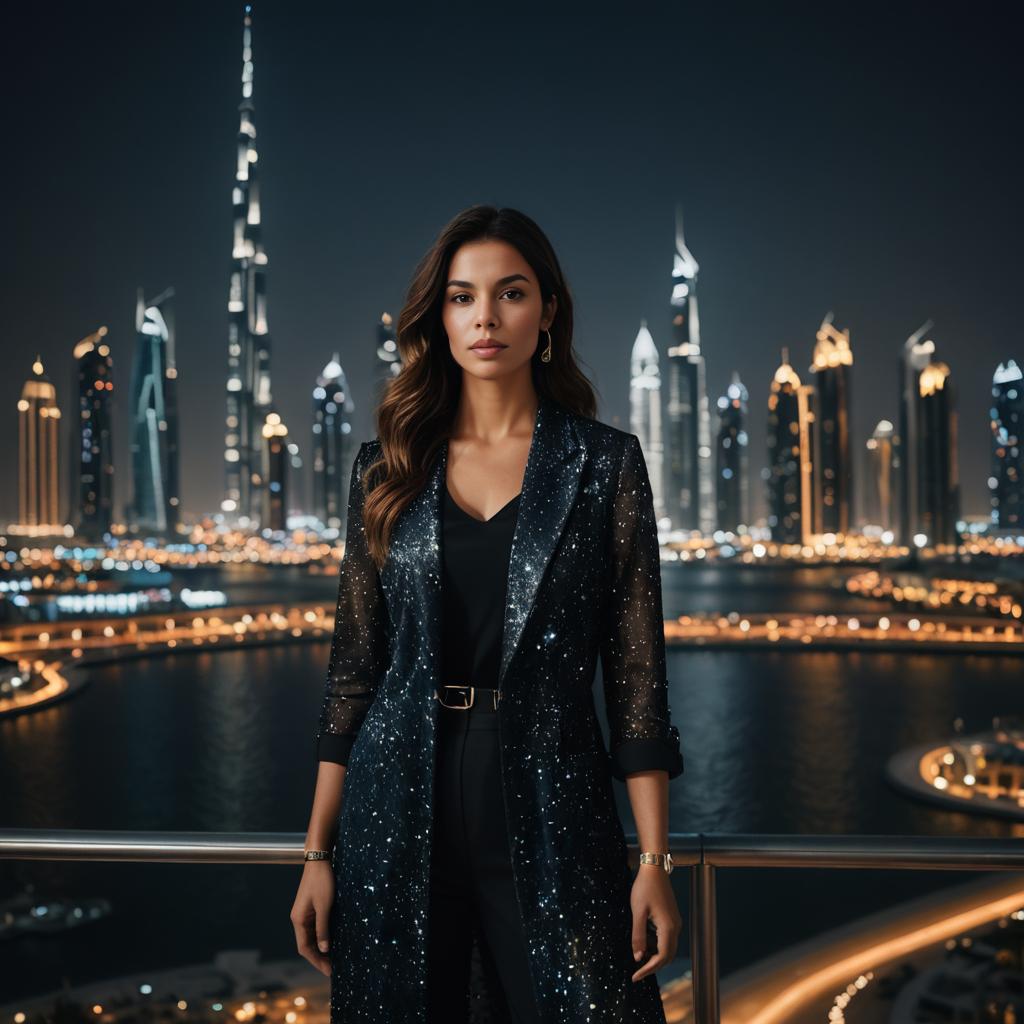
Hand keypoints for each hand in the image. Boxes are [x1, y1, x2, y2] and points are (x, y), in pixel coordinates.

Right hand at [290, 860, 335, 976]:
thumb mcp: (324, 906)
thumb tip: (324, 949)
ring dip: (320, 948)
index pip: (304, 948)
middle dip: (319, 957)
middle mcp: (299, 919)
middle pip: (307, 944)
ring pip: (311, 936)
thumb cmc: (322, 881)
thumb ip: (323, 928)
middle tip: (333, 968)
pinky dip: (322, 936)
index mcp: (298, 920)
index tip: (328, 970)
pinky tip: (331, 941)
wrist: (319, 860)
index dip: (316, 961)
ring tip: (333, 958)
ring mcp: (304, 914)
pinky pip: (315, 928)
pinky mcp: (311, 908)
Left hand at [629, 866, 681, 981]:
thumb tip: (638, 958)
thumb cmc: (644, 888)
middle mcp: (675, 928)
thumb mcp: (637, 912)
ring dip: (654, 955)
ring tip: (637, 954)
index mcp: (668, 928)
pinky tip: (643, 940)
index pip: (661, 958)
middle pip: (667, 956)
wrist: (654, 869)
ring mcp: (675, 923)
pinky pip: (666, 938)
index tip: (635, 976)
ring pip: (667, 948)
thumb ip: (638, 936)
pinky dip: (655, 945)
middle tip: (636, 971)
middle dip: (652, 966)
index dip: (648, 970)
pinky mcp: (671, 918)